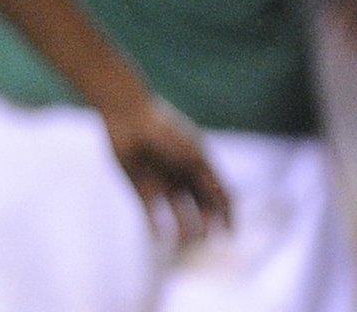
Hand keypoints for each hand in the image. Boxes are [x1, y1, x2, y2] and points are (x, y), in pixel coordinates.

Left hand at [100, 95, 231, 246]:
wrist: (126, 115)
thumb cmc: (164, 130)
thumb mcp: (193, 154)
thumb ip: (209, 179)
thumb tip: (227, 204)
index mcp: (200, 165)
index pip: (220, 196)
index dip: (227, 216)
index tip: (230, 235)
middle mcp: (183, 177)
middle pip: (200, 209)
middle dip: (205, 226)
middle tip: (204, 242)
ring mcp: (163, 183)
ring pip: (177, 215)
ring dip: (182, 230)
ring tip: (182, 242)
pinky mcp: (140, 187)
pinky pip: (150, 213)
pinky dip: (155, 226)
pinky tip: (159, 237)